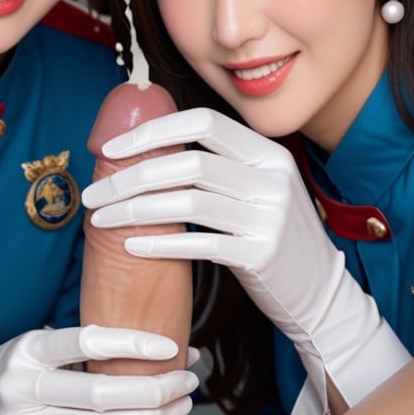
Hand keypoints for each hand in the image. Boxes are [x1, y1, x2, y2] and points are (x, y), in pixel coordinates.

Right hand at [0, 325, 197, 414]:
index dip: (132, 342)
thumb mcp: (38, 349)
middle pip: (100, 392)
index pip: (85, 340)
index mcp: (27, 349)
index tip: (170, 346)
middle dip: (154, 387)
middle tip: (187, 381)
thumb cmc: (17, 374)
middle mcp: (22, 388)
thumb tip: (168, 345)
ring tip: (179, 408)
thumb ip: (88, 347)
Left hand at [82, 108, 408, 414]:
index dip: (152, 129)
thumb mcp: (254, 188)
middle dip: (130, 176)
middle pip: (188, 163)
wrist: (320, 292)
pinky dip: (159, 243)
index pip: (202, 122)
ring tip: (101, 220)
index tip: (109, 148)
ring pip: (188, 202)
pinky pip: (200, 244)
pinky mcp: (263, 256)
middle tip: (93, 193)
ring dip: (134, 209)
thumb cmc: (269, 235)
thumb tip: (144, 136)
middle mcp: (273, 178)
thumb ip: (214, 162)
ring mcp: (271, 217)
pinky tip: (130, 245)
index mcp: (267, 152)